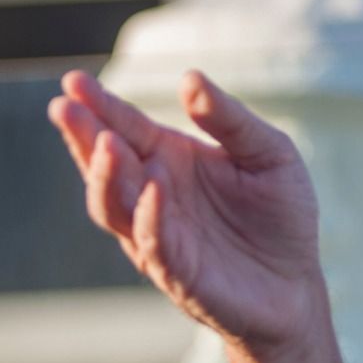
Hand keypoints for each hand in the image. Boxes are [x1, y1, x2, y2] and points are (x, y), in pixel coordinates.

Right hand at [49, 69, 326, 351]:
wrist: (297, 283)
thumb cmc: (281, 215)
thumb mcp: (269, 153)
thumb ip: (230, 119)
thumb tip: (189, 78)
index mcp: (169, 159)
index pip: (126, 127)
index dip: (99, 106)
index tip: (73, 81)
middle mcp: (152, 195)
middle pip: (106, 163)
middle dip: (84, 136)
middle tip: (65, 107)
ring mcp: (157, 235)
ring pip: (115, 206)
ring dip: (106, 176)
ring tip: (106, 143)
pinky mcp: (177, 272)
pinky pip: (155, 243)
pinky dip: (150, 217)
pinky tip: (154, 189)